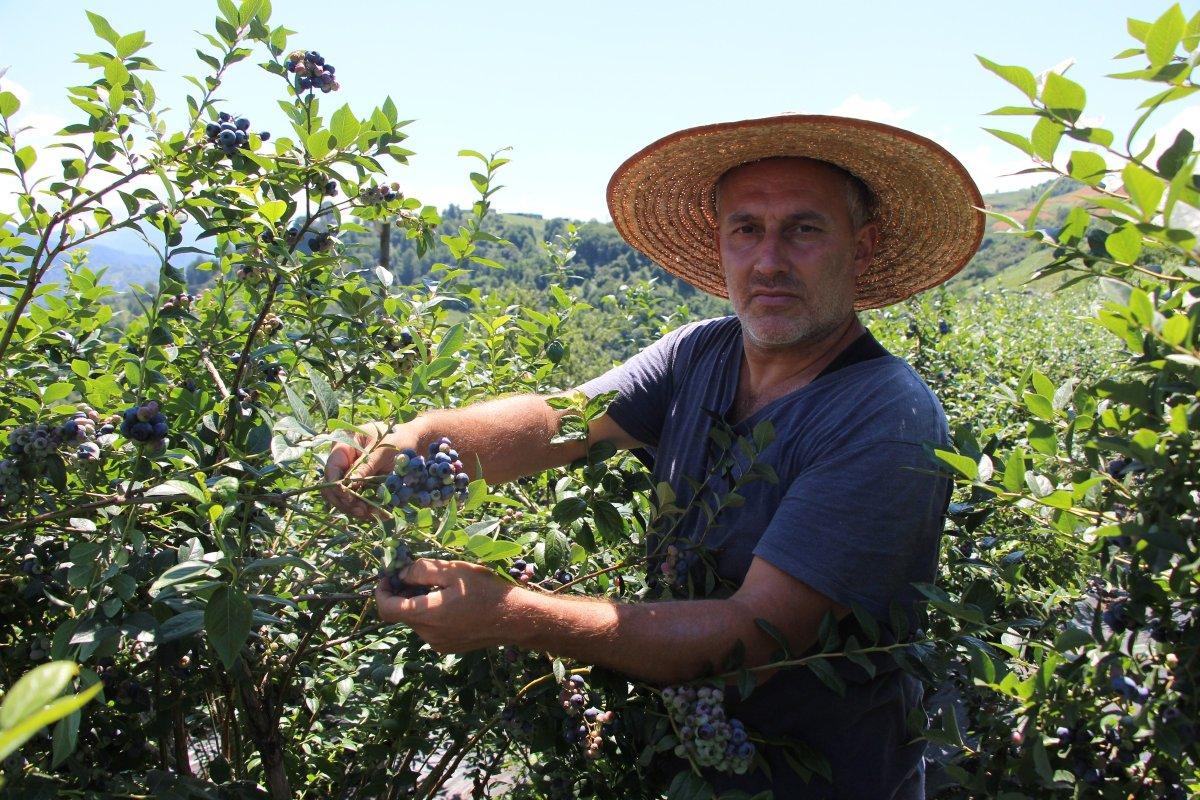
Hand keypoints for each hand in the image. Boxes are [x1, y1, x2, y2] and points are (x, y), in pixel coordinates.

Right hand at [322, 420, 409, 517]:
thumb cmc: (398, 439)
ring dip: (355, 508)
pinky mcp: (359, 484)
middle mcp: (342, 461)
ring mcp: (349, 474)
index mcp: (343, 445)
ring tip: (372, 514)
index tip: (350, 498)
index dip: (337, 486)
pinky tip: (377, 513)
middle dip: (345, 501)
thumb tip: (348, 486)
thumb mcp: (383, 451)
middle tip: (362, 511)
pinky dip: (365, 508)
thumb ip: (366, 466)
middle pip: (333, 487)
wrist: (412, 442)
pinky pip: (356, 500)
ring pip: (342, 497)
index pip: (331, 468)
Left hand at [374, 559, 519, 653]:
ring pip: (417, 621)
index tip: (389, 576)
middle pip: (402, 613)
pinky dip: (431, 614)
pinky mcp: (449, 647)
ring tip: (439, 587)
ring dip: (418, 603)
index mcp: (425, 615)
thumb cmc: (485, 591)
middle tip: (417, 575)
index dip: (381, 591)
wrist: (514, 618)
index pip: (386, 608)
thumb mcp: (454, 571)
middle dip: (403, 593)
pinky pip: (430, 629)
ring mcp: (438, 643)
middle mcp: (427, 634)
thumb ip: (422, 571)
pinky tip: (451, 602)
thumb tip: (401, 574)